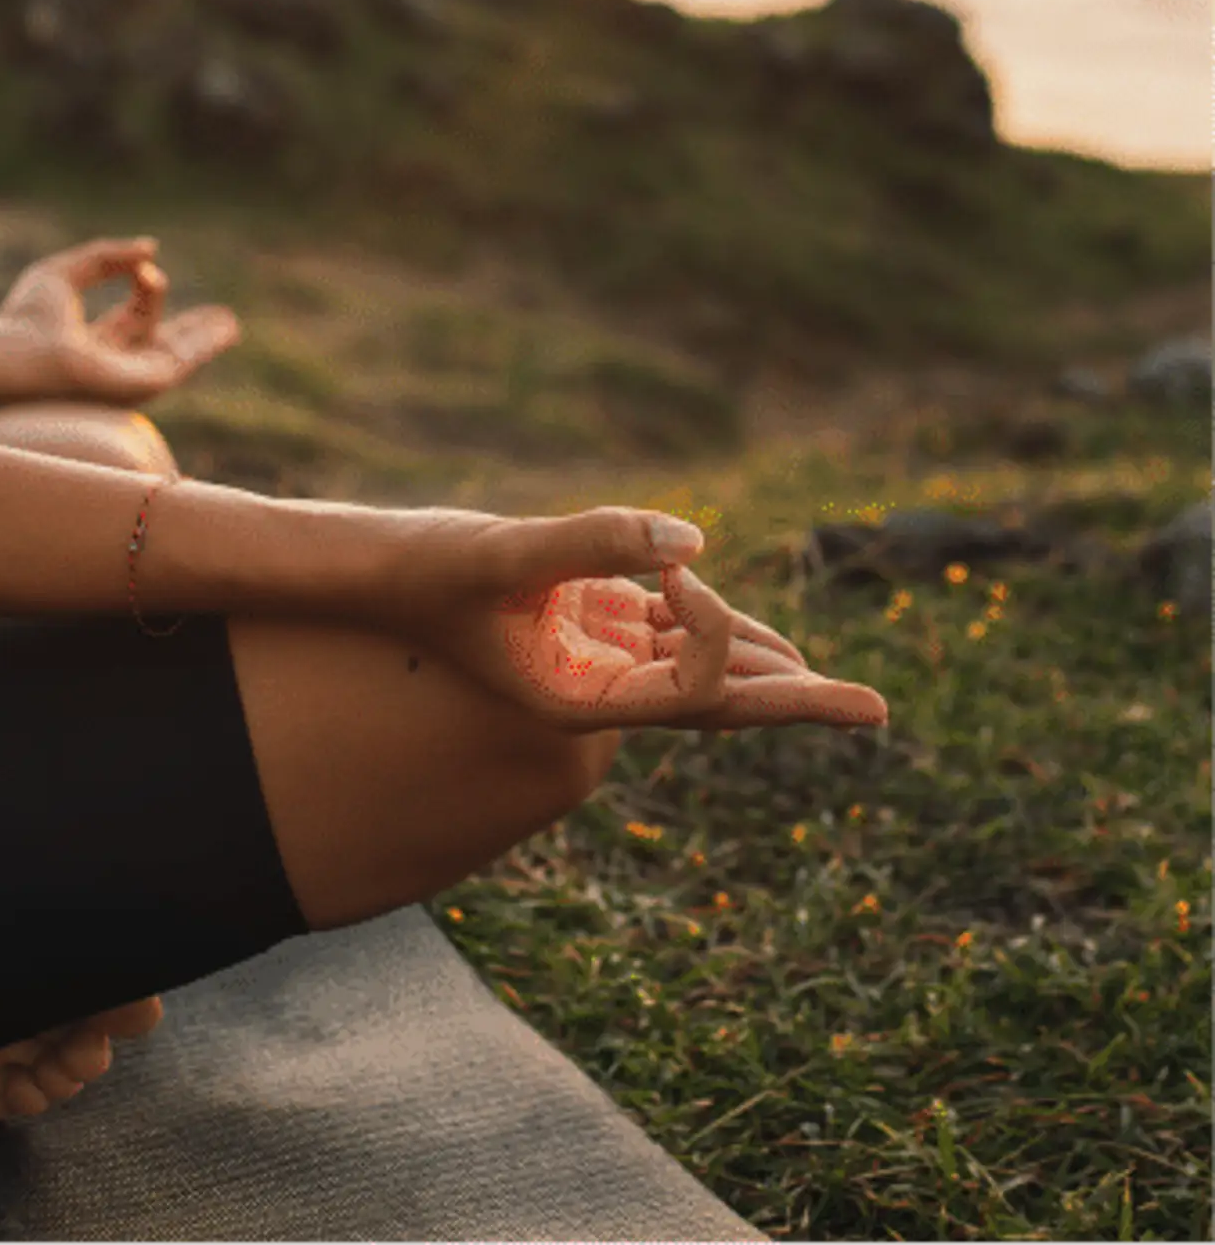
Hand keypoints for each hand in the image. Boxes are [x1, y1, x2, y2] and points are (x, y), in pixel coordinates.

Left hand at [0, 235, 241, 407]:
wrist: (13, 353)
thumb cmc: (24, 318)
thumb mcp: (66, 273)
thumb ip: (107, 256)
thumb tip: (150, 248)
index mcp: (91, 344)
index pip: (132, 318)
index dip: (147, 289)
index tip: (145, 267)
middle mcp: (112, 366)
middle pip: (161, 346)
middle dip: (192, 333)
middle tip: (222, 319)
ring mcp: (128, 379)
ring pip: (177, 358)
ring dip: (206, 341)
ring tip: (232, 324)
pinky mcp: (141, 386)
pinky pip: (180, 363)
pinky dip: (201, 341)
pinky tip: (221, 325)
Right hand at [378, 506, 889, 736]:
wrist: (373, 574)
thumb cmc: (427, 573)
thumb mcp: (505, 554)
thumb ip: (595, 542)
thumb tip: (694, 539)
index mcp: (580, 699)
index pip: (687, 689)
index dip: (714, 632)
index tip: (682, 568)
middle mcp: (596, 687)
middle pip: (715, 701)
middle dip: (794, 700)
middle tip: (875, 709)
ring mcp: (591, 653)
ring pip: (694, 665)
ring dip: (760, 665)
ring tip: (834, 685)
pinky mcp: (581, 619)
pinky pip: (662, 629)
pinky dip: (708, 623)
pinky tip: (745, 622)